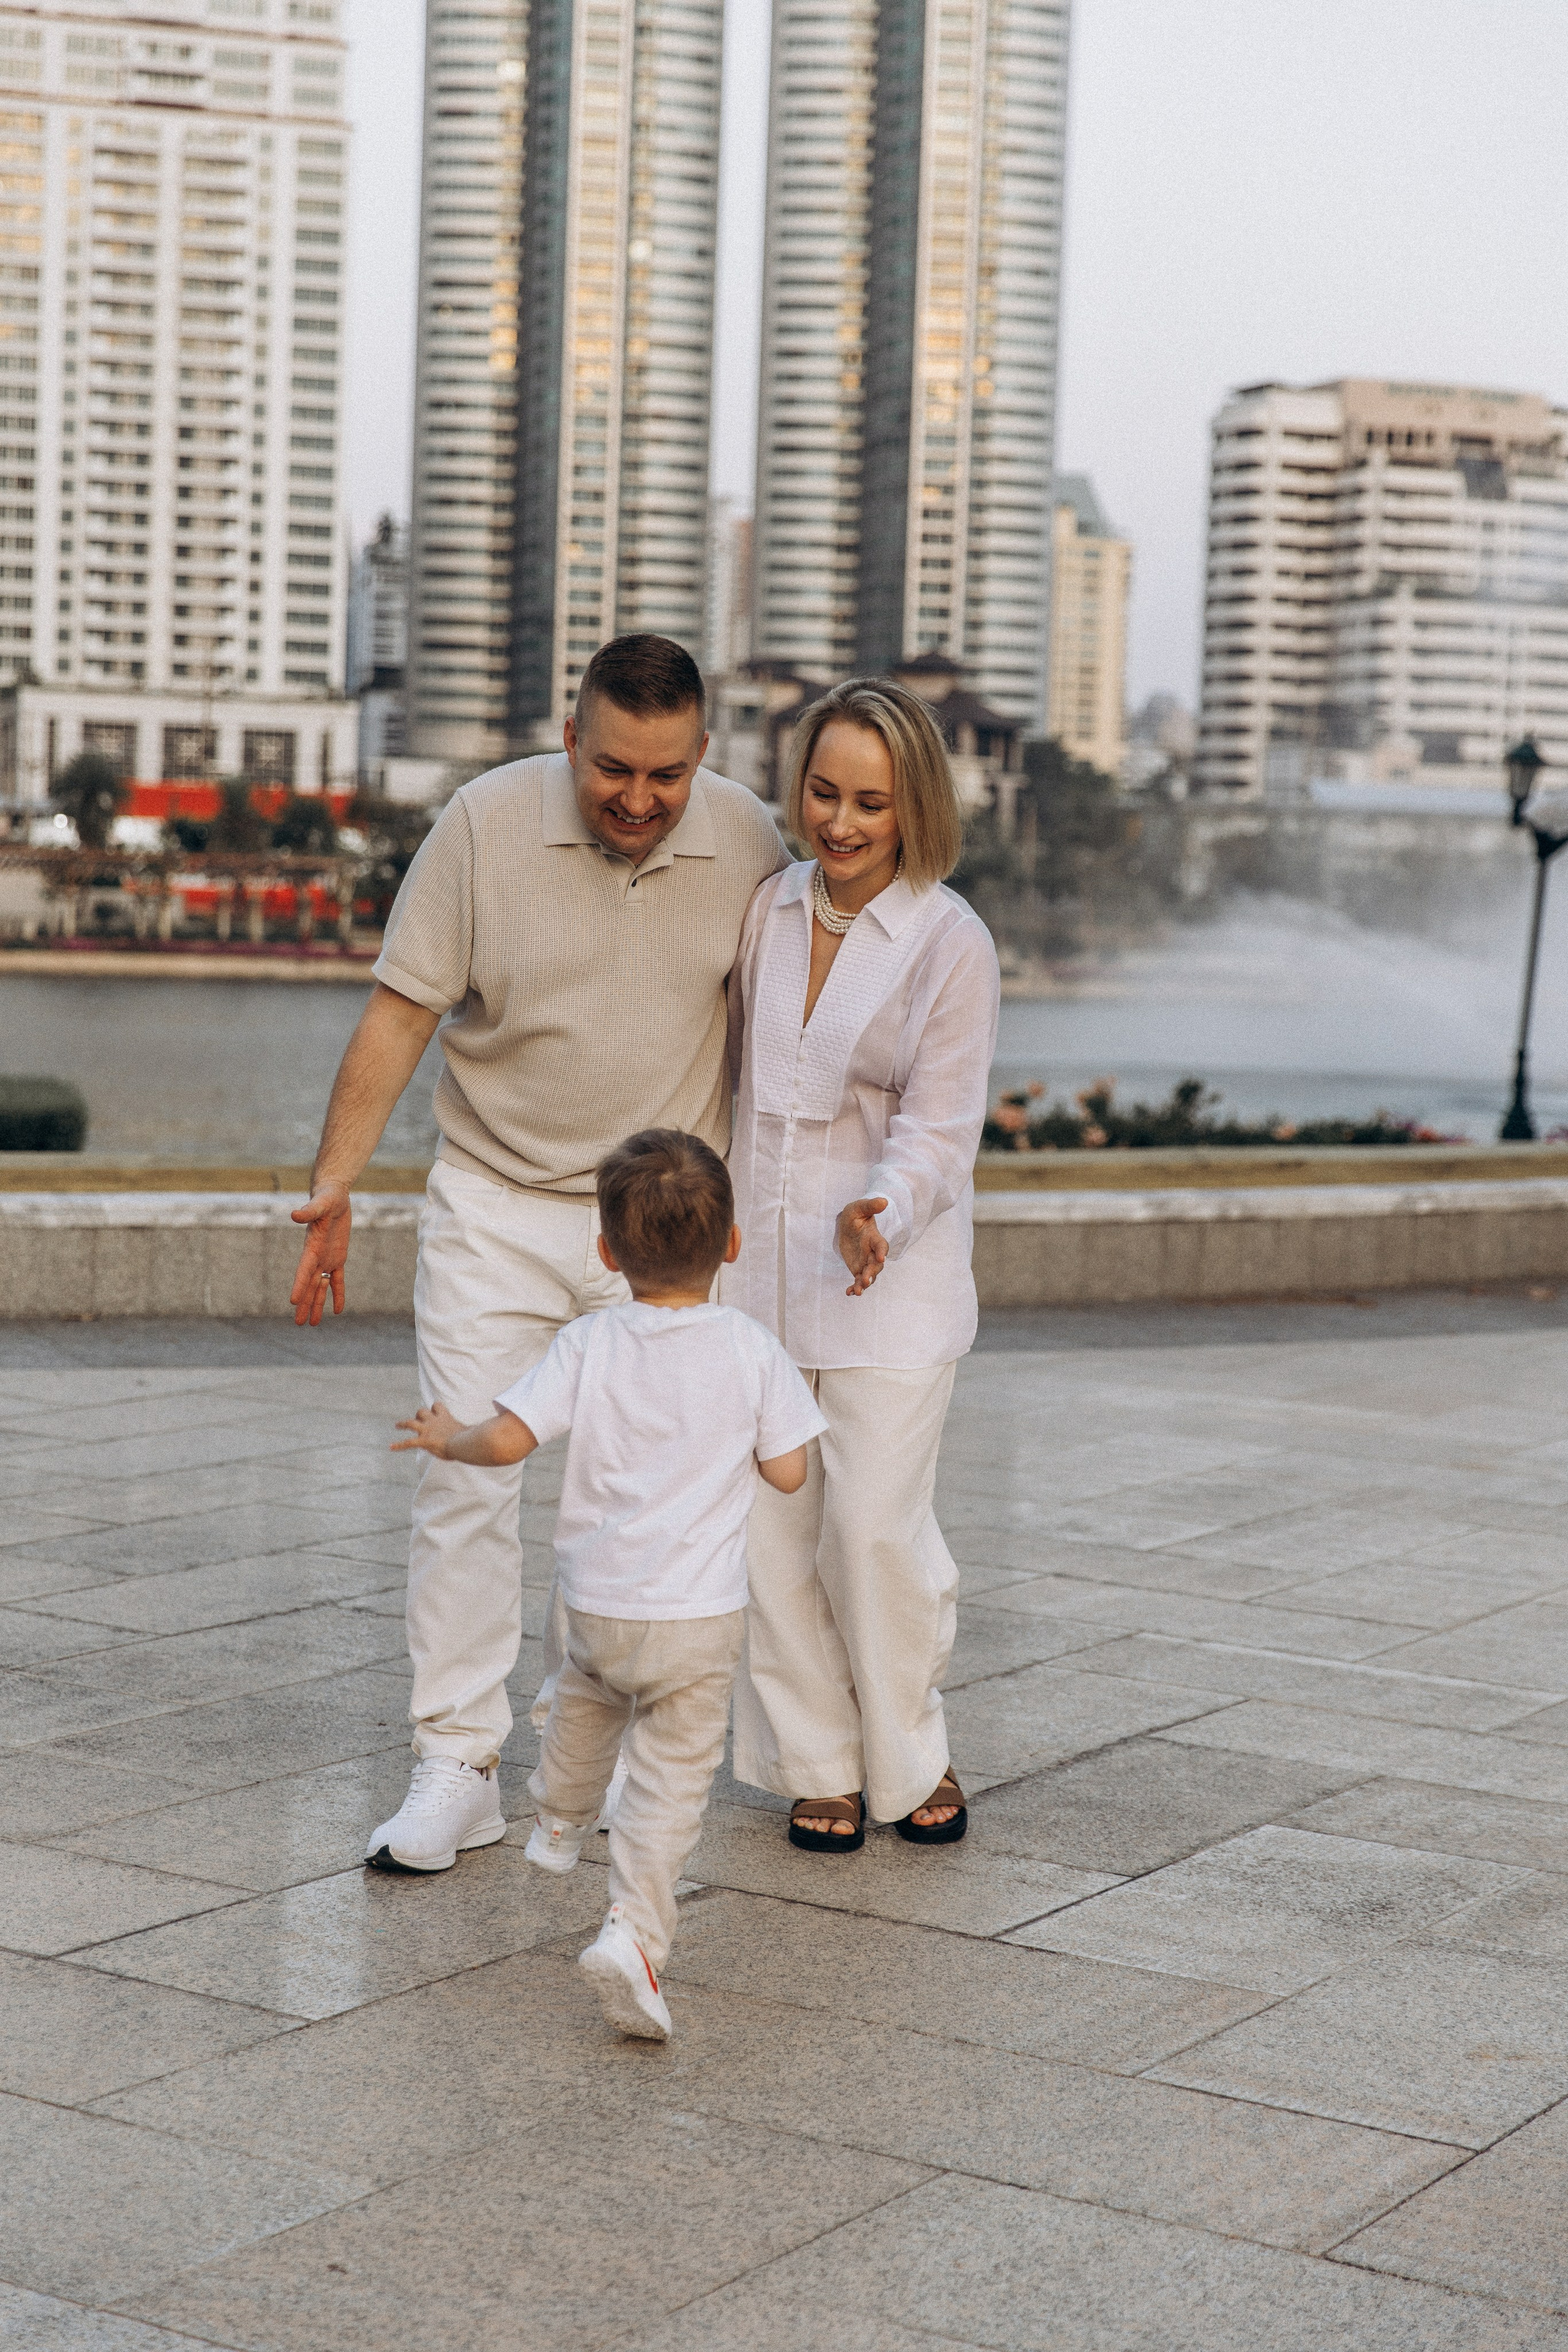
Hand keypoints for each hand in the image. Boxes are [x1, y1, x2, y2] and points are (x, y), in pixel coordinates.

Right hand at [289, 1182, 350, 1325]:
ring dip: (317, 1304)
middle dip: (305, 1304)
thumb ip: (309, 1211)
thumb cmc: (327, 1197)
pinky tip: (337, 1310)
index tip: (293, 1302)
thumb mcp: (321, 1203)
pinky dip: (338, 1294)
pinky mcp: (338, 1257)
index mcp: (311, 1247)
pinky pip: (338, 1280)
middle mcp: (316, 1256)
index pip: (303, 1270)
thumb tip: (294, 1215)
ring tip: (313, 1324)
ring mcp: (327, 1258)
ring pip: (321, 1287)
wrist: (333, 1195)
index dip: (299, 1286)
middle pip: (309, 1285)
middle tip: (299, 1324)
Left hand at [392, 1400, 464, 1457]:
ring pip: (411, 1423)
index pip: (437, 1406)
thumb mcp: (468, 1432)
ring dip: (403, 1423)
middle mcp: (434, 1421)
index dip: (434, 1408)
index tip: (434, 1410)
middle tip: (418, 1420)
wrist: (463, 1443)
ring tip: (397, 1425)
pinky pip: (408, 1442)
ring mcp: (427, 1430)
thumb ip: (468, 1430)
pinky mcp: (423, 1441)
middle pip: (421, 1412)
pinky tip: (391, 1447)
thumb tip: (478, 1432)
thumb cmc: (469, 1439)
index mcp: (445, 1417)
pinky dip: (399, 1445)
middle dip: (418, 1415)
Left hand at [836, 1196, 888, 1296]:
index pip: (881, 1246)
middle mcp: (873, 1252)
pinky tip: (849, 1293)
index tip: (881, 1258)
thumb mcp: (859, 1208)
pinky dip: (855, 1287)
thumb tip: (884, 1201)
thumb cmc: (855, 1214)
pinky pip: (858, 1280)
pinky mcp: (858, 1269)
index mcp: (874, 1238)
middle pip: (876, 1265)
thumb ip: (870, 1206)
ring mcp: (866, 1262)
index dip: (882, 1252)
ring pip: (868, 1276)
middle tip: (866, 1280)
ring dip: (864, 1284)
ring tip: (858, 1292)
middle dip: (871, 1273)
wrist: (848, 1225)